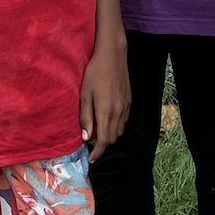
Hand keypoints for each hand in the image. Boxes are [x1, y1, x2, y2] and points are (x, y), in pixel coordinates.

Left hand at [80, 45, 129, 160]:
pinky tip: (107, 117)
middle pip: (112, 138)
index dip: (97, 152)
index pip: (103, 141)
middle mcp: (118, 112)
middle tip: (89, 139)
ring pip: (119, 131)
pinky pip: (124, 121)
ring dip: (109, 135)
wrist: (113, 56)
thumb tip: (86, 137)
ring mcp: (126, 107)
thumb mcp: (84, 94)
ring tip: (98, 128)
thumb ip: (85, 117)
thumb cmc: (94, 73)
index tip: (91, 159)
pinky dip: (116, 125)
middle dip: (101, 144)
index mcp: (106, 112)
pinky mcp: (129, 101)